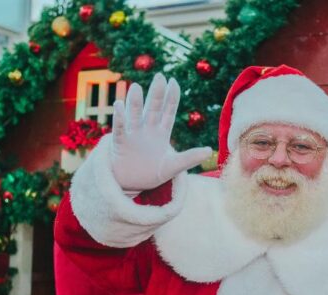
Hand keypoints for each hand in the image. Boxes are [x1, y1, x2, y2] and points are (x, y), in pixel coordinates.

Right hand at [110, 72, 211, 193]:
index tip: (174, 81)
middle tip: (160, 76)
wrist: (131, 185)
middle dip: (156, 94)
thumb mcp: (173, 167)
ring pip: (135, 115)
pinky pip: (120, 129)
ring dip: (135, 102)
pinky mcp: (120, 144)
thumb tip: (208, 151)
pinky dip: (120, 118)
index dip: (171, 97)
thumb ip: (189, 158)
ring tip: (137, 88)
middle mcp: (147, 130)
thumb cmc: (152, 173)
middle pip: (153, 109)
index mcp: (161, 133)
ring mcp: (133, 135)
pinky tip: (119, 105)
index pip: (168, 112)